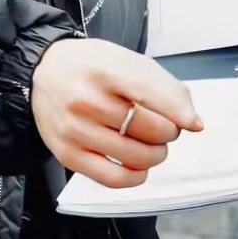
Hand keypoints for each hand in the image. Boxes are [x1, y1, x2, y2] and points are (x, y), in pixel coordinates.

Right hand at [31, 36, 203, 188]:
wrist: (44, 71)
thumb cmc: (91, 66)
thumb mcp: (126, 60)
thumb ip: (162, 86)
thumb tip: (192, 122)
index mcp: (105, 70)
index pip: (150, 94)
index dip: (178, 111)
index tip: (193, 123)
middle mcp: (86, 100)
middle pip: (150, 129)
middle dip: (169, 132)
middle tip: (163, 127)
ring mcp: (75, 130)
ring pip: (137, 157)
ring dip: (155, 154)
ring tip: (150, 144)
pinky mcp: (68, 154)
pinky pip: (113, 178)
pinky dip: (135, 177)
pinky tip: (137, 165)